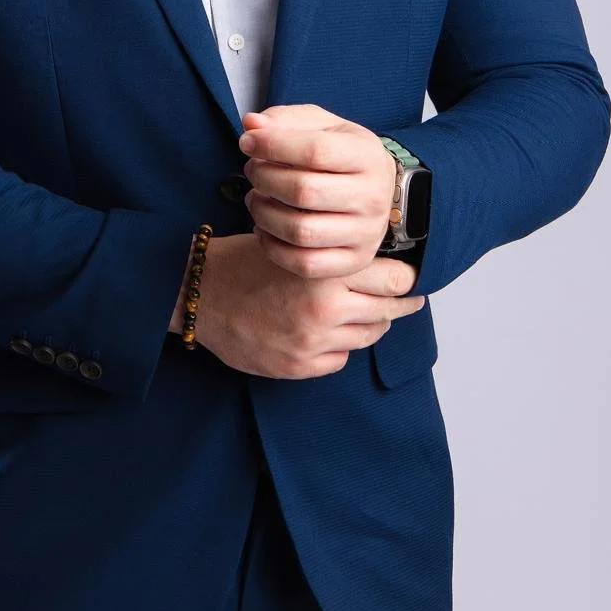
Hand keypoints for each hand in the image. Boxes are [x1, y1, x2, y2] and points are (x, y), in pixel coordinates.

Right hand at [173, 230, 425, 380]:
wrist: (200, 293)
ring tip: (357, 310)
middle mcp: (326, 308)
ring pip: (369, 335)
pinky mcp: (300, 366)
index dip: (407, 277)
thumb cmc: (247, 261)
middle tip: (406, 296)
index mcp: (327, 270)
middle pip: (390, 310)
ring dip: (368, 323)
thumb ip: (337, 256)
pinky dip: (339, 346)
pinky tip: (323, 331)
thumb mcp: (296, 244)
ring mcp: (314, 341)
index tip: (410, 276)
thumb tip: (385, 263)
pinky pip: (341, 358)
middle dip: (399, 303)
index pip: (396, 279)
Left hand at [238, 103, 417, 291]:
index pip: (315, 151)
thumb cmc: (340, 154)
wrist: (377, 191)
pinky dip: (273, 247)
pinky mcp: (354, 262)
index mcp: (367, 155)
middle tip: (252, 170)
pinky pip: (305, 264)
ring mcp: (366, 234)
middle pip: (303, 191)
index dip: (272, 145)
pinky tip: (264, 228)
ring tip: (255, 197)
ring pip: (300, 231)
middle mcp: (372, 196)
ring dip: (263, 213)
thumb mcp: (321, 126)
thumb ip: (285, 120)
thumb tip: (251, 124)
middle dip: (264, 178)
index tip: (247, 142)